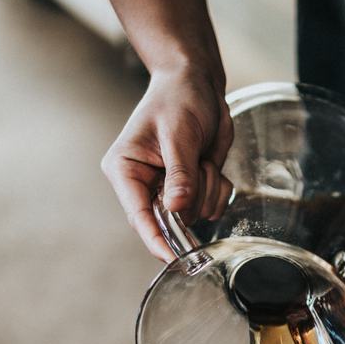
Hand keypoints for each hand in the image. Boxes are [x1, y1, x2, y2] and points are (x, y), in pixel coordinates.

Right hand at [101, 67, 232, 261]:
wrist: (197, 83)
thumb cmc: (179, 99)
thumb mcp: (179, 135)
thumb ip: (180, 174)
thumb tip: (178, 210)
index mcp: (126, 170)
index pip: (138, 216)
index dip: (156, 240)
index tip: (173, 259)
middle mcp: (143, 184)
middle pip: (170, 221)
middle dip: (193, 200)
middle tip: (199, 168)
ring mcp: (168, 188)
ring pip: (196, 214)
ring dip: (208, 189)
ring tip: (202, 159)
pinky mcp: (190, 187)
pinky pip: (212, 205)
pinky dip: (218, 188)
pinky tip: (210, 164)